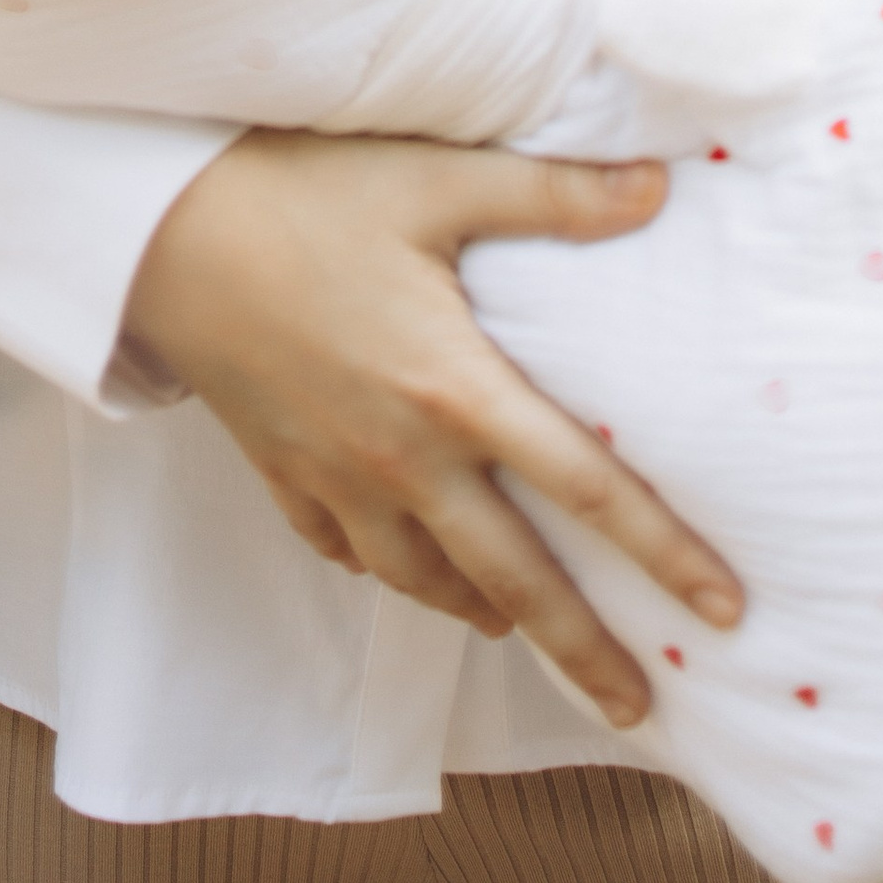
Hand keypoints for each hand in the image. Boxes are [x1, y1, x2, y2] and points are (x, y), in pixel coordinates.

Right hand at [123, 131, 741, 722]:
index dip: (662, 551)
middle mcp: (404, 456)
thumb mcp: (434, 177)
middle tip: (638, 705)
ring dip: (486, 613)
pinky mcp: (283, 472)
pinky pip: (351, 552)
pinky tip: (412, 570)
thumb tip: (661, 187)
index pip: (586, 487)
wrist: (159, 229)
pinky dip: (393, 573)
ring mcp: (338, 476)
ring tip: (522, 631)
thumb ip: (552, 193)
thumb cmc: (299, 190)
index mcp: (455, 388)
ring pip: (427, 580)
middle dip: (584, 650)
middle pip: (515, 579)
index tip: (722, 607)